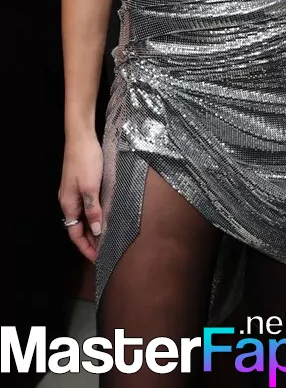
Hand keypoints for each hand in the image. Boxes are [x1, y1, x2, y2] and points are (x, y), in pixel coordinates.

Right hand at [59, 134, 103, 261]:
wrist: (81, 137)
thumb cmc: (86, 161)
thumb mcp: (91, 187)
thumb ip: (93, 209)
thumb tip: (95, 230)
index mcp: (69, 204)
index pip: (75, 234)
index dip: (86, 247)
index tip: (98, 258)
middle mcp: (69, 201)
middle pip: (78, 227)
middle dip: (90, 240)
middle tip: (105, 250)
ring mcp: (74, 192)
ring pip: (83, 216)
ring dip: (93, 227)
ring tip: (107, 236)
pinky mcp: (81, 184)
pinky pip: (86, 206)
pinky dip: (94, 214)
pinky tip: (105, 215)